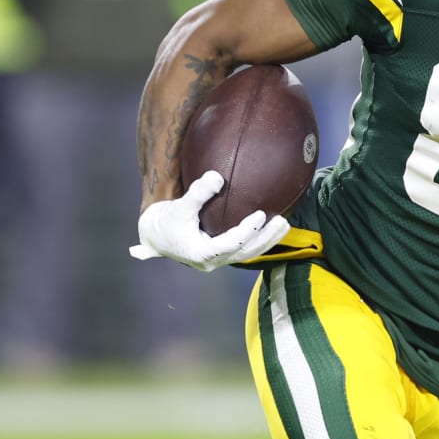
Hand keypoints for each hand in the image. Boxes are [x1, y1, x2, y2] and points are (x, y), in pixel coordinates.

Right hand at [129, 170, 290, 271]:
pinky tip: (271, 225)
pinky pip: (244, 248)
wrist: (154, 236)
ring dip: (267, 240)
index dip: (246, 231)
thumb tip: (217, 176)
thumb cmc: (164, 222)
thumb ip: (197, 194)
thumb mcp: (178, 207)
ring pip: (247, 253)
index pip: (230, 244)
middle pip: (246, 253)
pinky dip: (258, 239)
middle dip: (266, 239)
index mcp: (201, 254)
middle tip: (283, 222)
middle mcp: (213, 261)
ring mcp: (218, 260)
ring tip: (284, 224)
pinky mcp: (221, 255)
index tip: (260, 214)